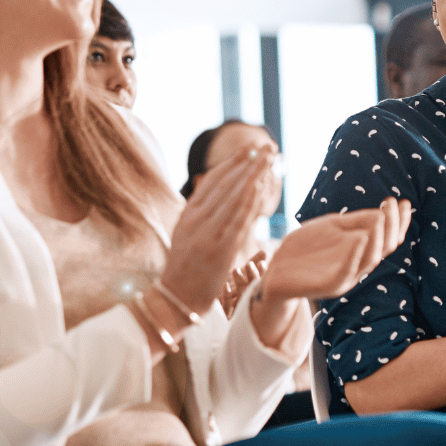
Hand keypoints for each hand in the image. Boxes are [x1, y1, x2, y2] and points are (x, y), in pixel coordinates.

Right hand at [161, 147, 279, 310]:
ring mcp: (207, 233)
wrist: (176, 299)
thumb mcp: (189, 234)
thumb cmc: (187, 269)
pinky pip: (237, 220)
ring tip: (269, 160)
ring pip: (233, 197)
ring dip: (253, 175)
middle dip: (249, 162)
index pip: (213, 180)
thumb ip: (203, 214)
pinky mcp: (218, 250)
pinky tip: (261, 187)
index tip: (251, 148)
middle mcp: (196, 219)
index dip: (233, 162)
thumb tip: (222, 196)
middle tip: (267, 146)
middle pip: (226, 183)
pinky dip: (249, 201)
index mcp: (188, 213)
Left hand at [263, 198, 412, 300]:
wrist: (275, 271)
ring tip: (381, 217)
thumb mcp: (331, 228)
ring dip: (378, 238)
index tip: (403, 201)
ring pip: (370, 260)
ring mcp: (345, 277)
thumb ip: (354, 222)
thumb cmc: (304, 248)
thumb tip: (381, 212)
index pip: (387, 238)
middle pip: (385, 248)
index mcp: (360, 252)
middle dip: (392, 225)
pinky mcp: (329, 286)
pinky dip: (355, 255)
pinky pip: (346, 272)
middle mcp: (357, 266)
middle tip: (392, 203)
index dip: (398, 222)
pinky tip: (360, 238)